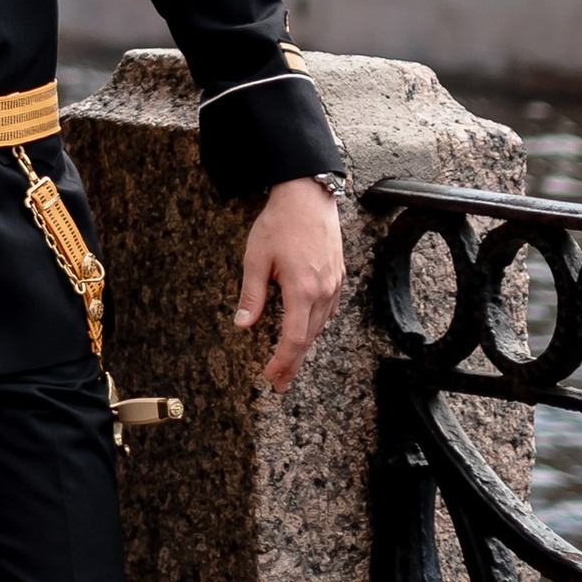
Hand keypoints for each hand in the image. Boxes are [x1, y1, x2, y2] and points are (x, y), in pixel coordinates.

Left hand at [234, 176, 345, 392]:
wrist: (307, 196)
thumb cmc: (279, 224)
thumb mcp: (256, 259)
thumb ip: (252, 295)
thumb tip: (243, 325)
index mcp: (302, 289)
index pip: (294, 338)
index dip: (282, 361)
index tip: (270, 376)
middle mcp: (323, 291)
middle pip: (309, 338)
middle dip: (293, 363)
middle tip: (279, 384)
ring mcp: (334, 284)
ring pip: (320, 326)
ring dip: (304, 346)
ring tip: (289, 363)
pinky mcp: (338, 276)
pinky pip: (327, 311)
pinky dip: (315, 326)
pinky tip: (305, 331)